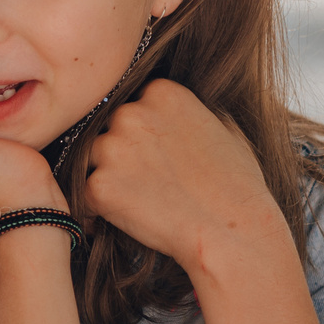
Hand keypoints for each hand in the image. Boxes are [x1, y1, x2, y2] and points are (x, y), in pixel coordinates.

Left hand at [80, 80, 279, 272]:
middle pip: (109, 128)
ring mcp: (111, 148)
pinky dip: (99, 209)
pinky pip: (86, 194)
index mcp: (162, 91)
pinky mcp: (99, 186)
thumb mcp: (224, 127)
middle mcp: (131, 112)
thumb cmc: (238, 186)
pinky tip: (129, 218)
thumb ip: (191, 112)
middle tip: (148, 181)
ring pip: (93, 159)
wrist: (232, 231)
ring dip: (110, 177)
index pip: (135, 104)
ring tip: (144, 201)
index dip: (143, 132)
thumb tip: (176, 116)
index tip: (157, 154)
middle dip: (122, 153)